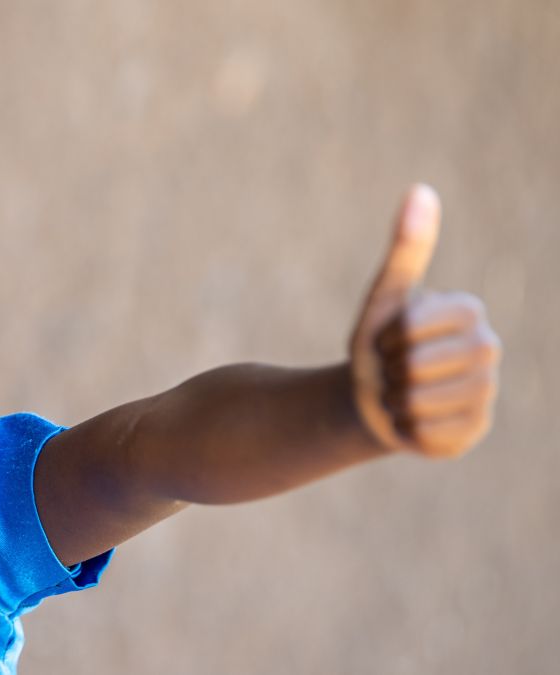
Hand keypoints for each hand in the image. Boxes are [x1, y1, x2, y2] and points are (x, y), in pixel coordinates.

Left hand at [349, 184, 501, 457]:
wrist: (372, 398)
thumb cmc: (380, 342)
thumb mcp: (384, 297)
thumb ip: (406, 247)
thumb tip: (420, 189)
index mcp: (470, 311)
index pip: (414, 326)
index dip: (388, 335)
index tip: (391, 337)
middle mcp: (489, 350)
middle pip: (418, 367)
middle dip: (390, 369)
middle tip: (394, 368)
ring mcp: (486, 395)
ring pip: (419, 403)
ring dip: (393, 401)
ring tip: (400, 392)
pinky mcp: (473, 433)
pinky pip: (424, 434)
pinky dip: (403, 429)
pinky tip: (410, 419)